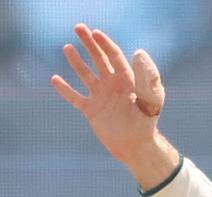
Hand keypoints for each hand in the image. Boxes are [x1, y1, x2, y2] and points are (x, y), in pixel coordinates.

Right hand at [51, 24, 177, 188]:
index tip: (95, 33)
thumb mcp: (150, 100)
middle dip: (90, 44)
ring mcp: (101, 97)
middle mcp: (113, 86)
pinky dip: (65, 90)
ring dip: (76, 62)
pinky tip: (55, 79)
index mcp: (127, 81)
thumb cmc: (147, 123)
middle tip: (78, 27)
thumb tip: (139, 53)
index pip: (115, 56)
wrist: (136, 146)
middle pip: (99, 59)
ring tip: (67, 48)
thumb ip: (147, 79)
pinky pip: (75, 97)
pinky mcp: (92, 111)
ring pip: (86, 75)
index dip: (105, 44)